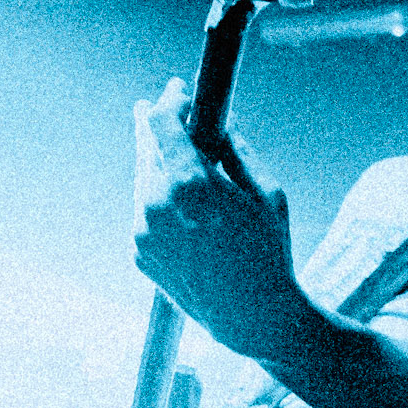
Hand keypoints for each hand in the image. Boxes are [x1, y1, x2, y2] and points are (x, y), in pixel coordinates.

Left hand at [133, 78, 307, 360]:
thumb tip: (218, 123)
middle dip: (150, 125)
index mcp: (190, 186)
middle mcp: (156, 206)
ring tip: (163, 153)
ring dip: (154, 165)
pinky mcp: (138, 254)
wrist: (251, 317)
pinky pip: (145, 216)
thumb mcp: (267, 192)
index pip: (163, 123)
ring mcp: (143, 233)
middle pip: (144, 148)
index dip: (170, 100)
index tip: (177, 90)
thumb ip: (236, 150)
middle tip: (148, 106)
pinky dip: (157, 204)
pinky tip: (174, 205)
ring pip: (143, 182)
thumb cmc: (269, 252)